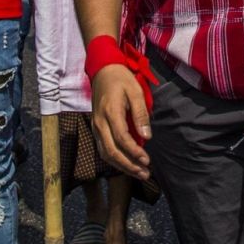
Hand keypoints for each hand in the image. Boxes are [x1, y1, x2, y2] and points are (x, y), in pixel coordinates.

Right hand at [91, 64, 151, 180]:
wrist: (102, 70)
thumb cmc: (121, 79)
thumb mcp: (136, 91)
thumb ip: (141, 114)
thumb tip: (147, 137)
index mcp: (110, 112)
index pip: (121, 138)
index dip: (134, 152)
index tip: (147, 160)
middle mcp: (100, 122)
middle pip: (111, 151)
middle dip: (128, 165)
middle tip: (144, 173)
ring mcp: (95, 126)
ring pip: (105, 153)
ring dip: (121, 166)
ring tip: (138, 172)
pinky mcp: (95, 128)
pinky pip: (103, 148)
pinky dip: (114, 159)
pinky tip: (126, 163)